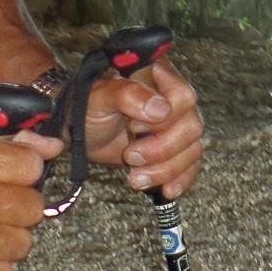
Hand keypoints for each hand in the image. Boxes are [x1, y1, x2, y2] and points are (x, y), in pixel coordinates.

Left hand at [85, 58, 203, 198]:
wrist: (79, 129)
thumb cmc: (87, 106)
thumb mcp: (99, 97)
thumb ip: (127, 95)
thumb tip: (161, 110)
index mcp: (160, 78)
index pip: (183, 97)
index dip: (163, 118)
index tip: (134, 126)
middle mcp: (175, 102)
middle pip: (191, 128)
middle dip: (161, 149)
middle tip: (129, 156)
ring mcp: (177, 127)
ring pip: (192, 150)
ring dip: (165, 170)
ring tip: (134, 178)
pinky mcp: (175, 151)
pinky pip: (190, 167)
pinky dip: (180, 180)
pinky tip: (166, 191)